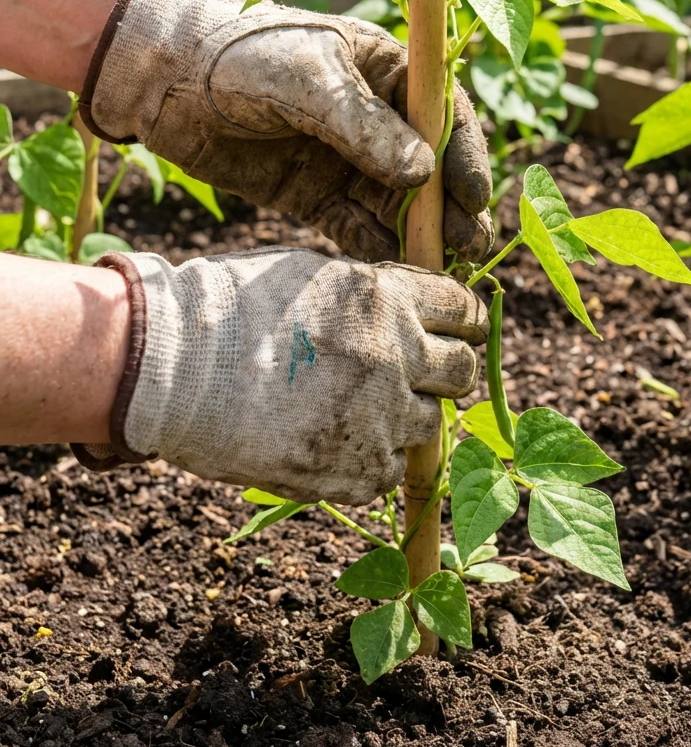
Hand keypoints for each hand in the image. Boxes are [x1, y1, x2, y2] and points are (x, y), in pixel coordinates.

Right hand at [74, 248, 487, 505]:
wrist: (171, 370)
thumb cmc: (230, 309)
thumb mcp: (311, 275)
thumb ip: (370, 292)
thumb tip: (410, 307)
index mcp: (385, 300)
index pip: (462, 308)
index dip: (462, 318)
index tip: (456, 326)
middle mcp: (395, 357)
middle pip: (463, 371)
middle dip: (445, 370)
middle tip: (415, 372)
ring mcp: (378, 419)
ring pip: (429, 424)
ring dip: (404, 415)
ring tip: (353, 407)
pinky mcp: (354, 471)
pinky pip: (390, 470)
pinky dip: (371, 458)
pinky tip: (334, 440)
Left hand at [81, 0, 492, 262]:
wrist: (166, 81)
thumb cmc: (243, 56)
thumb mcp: (307, 79)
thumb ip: (362, 125)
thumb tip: (422, 172)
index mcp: (388, 73)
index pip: (445, 117)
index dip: (465, 158)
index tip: (474, 199)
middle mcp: (377, 120)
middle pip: (431, 170)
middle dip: (449, 209)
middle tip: (466, 248)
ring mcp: (347, 162)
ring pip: (398, 206)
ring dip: (420, 237)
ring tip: (440, 270)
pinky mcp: (315, 197)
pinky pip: (356, 229)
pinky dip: (375, 251)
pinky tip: (392, 275)